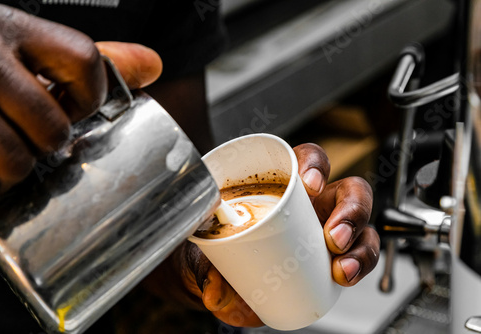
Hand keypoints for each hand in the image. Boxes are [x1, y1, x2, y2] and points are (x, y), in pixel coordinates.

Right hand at [0, 4, 160, 209]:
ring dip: (11, 174)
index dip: (91, 97)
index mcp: (9, 28)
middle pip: (52, 126)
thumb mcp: (24, 53)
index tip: (75, 110)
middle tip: (24, 141)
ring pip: (16, 162)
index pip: (85, 60)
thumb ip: (85, 61)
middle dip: (45, 146)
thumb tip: (153, 65)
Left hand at [176, 142, 379, 326]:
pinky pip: (362, 257)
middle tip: (333, 236)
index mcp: (284, 186)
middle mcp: (313, 204)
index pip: (308, 158)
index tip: (307, 184)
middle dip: (350, 210)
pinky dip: (359, 266)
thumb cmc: (218, 252)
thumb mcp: (205, 253)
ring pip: (364, 226)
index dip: (314, 165)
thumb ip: (205, 269)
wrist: (224, 281)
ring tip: (340, 266)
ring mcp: (329, 230)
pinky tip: (344, 276)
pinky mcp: (337, 258)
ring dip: (360, 245)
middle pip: (349, 191)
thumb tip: (214, 290)